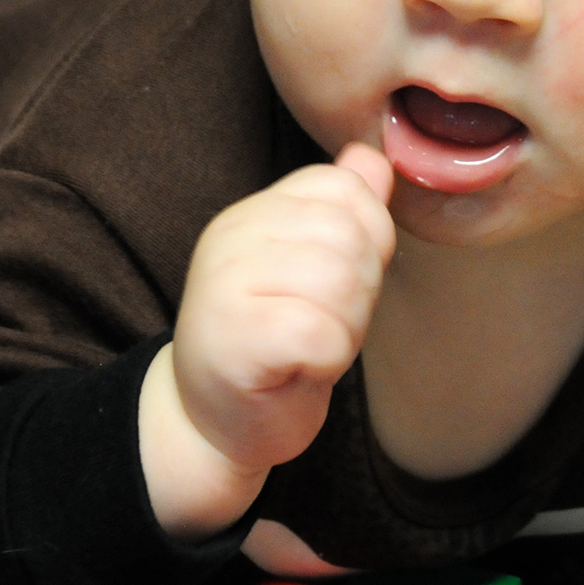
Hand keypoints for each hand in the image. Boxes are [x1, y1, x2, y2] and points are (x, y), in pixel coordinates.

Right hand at [138, 143, 394, 538]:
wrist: (210, 426)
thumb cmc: (273, 350)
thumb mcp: (312, 270)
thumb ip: (343, 213)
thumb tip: (374, 158)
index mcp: (256, 213)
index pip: (344, 186)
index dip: (368, 239)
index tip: (336, 285)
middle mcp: (234, 234)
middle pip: (351, 234)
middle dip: (361, 291)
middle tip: (320, 325)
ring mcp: (227, 281)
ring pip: (342, 281)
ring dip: (345, 328)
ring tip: (308, 347)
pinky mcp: (236, 336)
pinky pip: (321, 332)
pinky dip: (328, 359)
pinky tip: (298, 368)